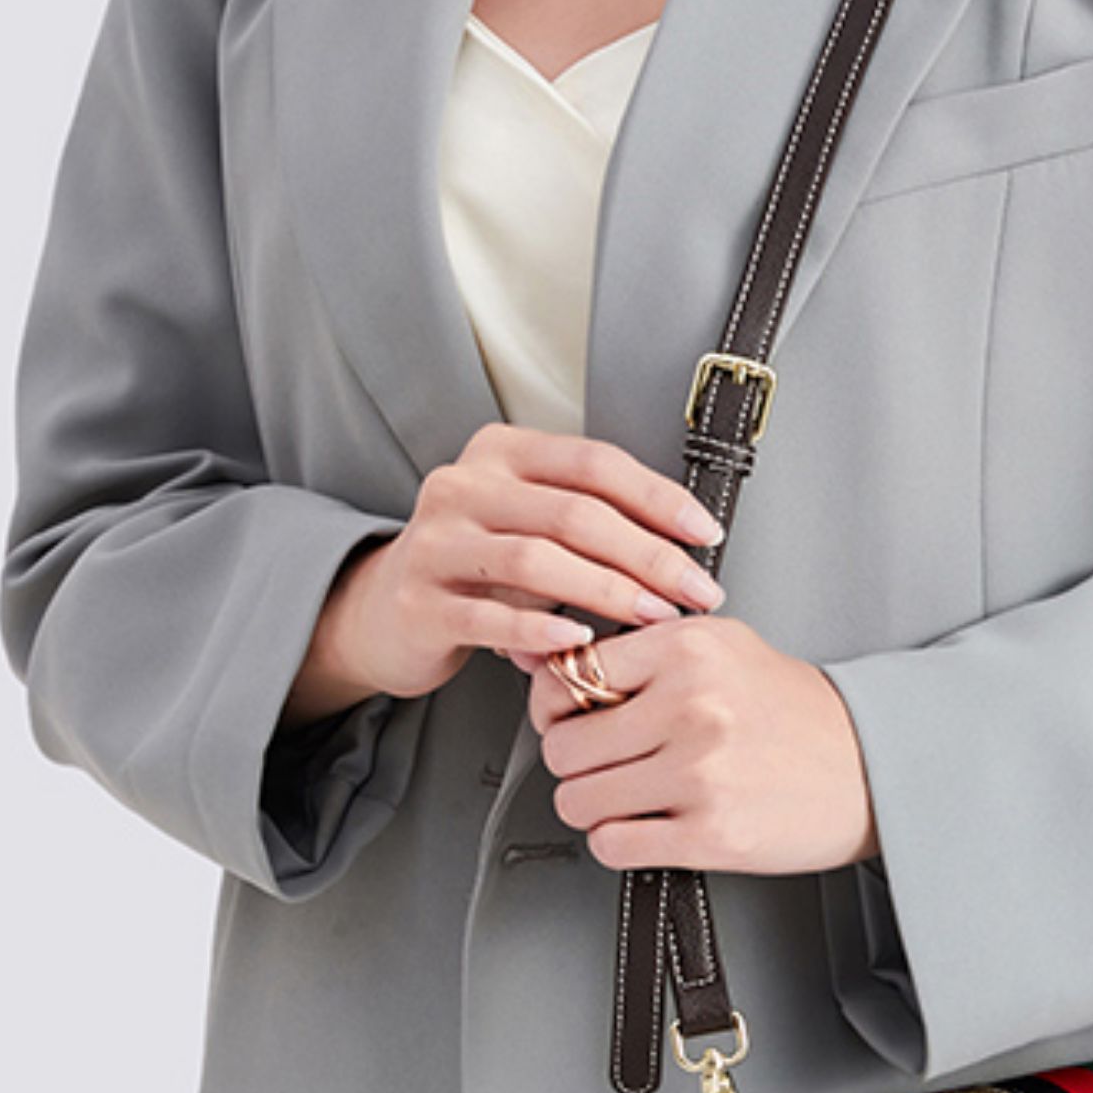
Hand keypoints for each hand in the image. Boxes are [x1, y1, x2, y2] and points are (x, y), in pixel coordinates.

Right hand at [283, 422, 725, 717]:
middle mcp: (462, 486)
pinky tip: (582, 639)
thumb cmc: (478, 568)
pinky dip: (543, 628)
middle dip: (648, 554)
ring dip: (608, 591)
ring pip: (537, 559)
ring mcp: (434, 544)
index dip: (658, 497)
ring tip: (653, 616)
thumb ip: (591, 522)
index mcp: (499, 453)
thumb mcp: (530, 526)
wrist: (386, 613)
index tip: (706, 533)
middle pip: (574, 512)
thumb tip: (686, 546)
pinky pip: (491, 616)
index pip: (593, 462)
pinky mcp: (418, 604)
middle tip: (694, 590)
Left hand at [523, 610, 880, 874]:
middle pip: (562, 747)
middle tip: (607, 762)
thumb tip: (538, 666)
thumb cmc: (792, 710)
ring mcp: (700, 772)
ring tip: (631, 796)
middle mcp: (691, 704)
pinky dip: (618, 842)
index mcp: (688, 647)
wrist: (871, 766)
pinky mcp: (711, 833)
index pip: (565, 676)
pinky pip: (611, 845)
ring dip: (594, 806)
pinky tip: (649, 826)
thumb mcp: (722, 647)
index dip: (556, 705)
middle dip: (576, 762)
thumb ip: (639, 651)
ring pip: (577, 800)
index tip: (572, 717)